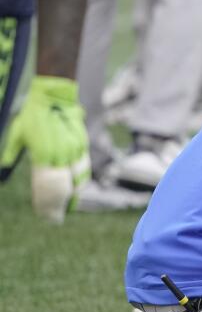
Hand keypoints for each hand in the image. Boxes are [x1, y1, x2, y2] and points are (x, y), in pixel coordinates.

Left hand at [0, 76, 89, 221]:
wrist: (54, 96)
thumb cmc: (32, 115)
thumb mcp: (18, 134)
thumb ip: (12, 152)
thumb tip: (3, 167)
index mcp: (44, 154)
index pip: (48, 186)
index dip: (50, 202)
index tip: (50, 214)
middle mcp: (61, 154)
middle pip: (67, 186)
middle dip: (66, 202)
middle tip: (64, 213)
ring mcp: (75, 149)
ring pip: (80, 177)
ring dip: (78, 192)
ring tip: (74, 202)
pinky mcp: (83, 143)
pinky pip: (84, 165)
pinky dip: (82, 177)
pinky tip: (80, 183)